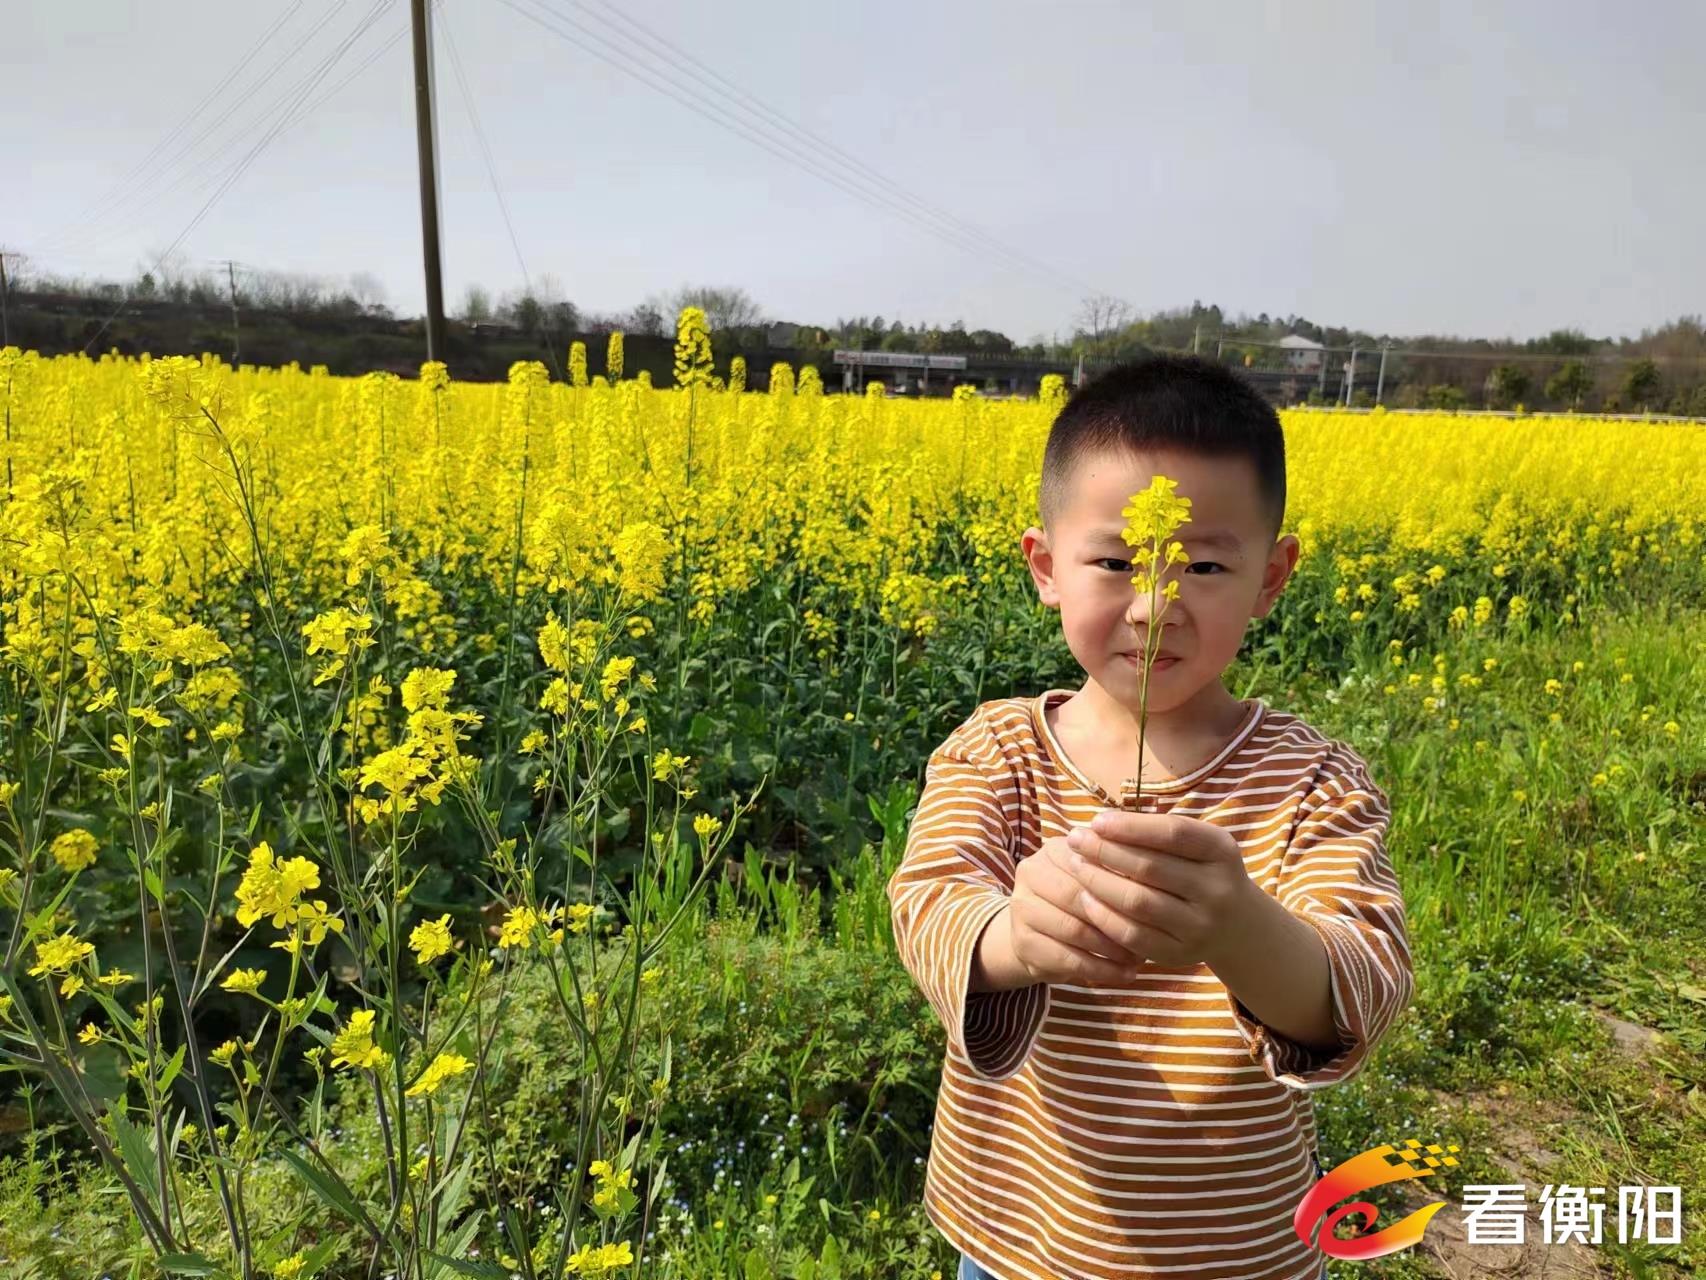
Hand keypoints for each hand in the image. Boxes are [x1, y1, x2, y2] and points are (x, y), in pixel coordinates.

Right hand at [1006, 835, 1146, 986]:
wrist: (1038, 934)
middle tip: (1149, 935)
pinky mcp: (1023, 943)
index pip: (1092, 864)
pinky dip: (1101, 970)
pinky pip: (1067, 959)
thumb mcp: (1099, 882)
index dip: (1124, 885)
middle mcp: (1030, 873)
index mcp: (1053, 851)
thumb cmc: (1081, 902)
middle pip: (1078, 896)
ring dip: (1111, 948)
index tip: (1156, 902)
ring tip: (1138, 958)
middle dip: (1116, 918)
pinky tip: (1124, 974)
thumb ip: (1120, 876)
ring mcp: (1021, 909)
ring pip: (1073, 930)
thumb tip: (1158, 883)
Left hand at [1063, 811, 1260, 968]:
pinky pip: (1134, 936)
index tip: (1096, 821)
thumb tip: (1099, 825)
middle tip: (1075, 840)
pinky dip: (1105, 917)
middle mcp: (1218, 889)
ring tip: (1076, 866)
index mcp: (1221, 851)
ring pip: (1139, 902)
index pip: (1172, 833)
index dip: (1131, 826)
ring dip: (1099, 882)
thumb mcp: (1196, 846)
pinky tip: (1087, 900)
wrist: (1237, 925)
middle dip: (1105, 851)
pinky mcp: (1182, 954)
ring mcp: (1201, 925)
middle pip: (1150, 868)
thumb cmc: (1200, 871)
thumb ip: (1157, 833)